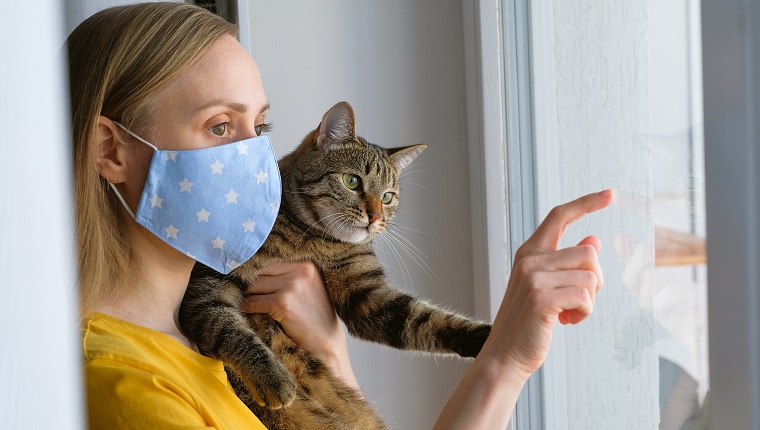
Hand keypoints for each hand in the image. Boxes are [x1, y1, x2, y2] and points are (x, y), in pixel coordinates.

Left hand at [239, 261, 360, 390]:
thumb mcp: (308, 288)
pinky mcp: (282, 304)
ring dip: (244, 294)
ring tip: (238, 300)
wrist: (327, 344)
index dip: (256, 270)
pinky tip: (244, 311)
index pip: (271, 261)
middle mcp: (301, 271)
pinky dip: (245, 307)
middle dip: (248, 282)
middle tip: (235, 290)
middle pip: (261, 271)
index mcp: (308, 265)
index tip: (243, 277)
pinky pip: (253, 302)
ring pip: (254, 285)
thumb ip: (288, 276)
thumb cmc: (316, 318)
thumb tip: (253, 270)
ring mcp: (292, 287)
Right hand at [484, 189, 613, 376]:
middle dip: (593, 280)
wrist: (506, 354)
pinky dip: (584, 313)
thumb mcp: (547, 286)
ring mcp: (534, 278)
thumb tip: (593, 239)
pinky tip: (566, 321)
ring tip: (567, 313)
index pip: (560, 216)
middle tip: (576, 301)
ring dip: (588, 301)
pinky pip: (586, 297)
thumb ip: (566, 263)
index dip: (586, 203)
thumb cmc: (529, 322)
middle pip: (588, 253)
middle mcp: (530, 259)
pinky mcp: (542, 298)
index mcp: (530, 252)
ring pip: (590, 277)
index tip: (610, 194)